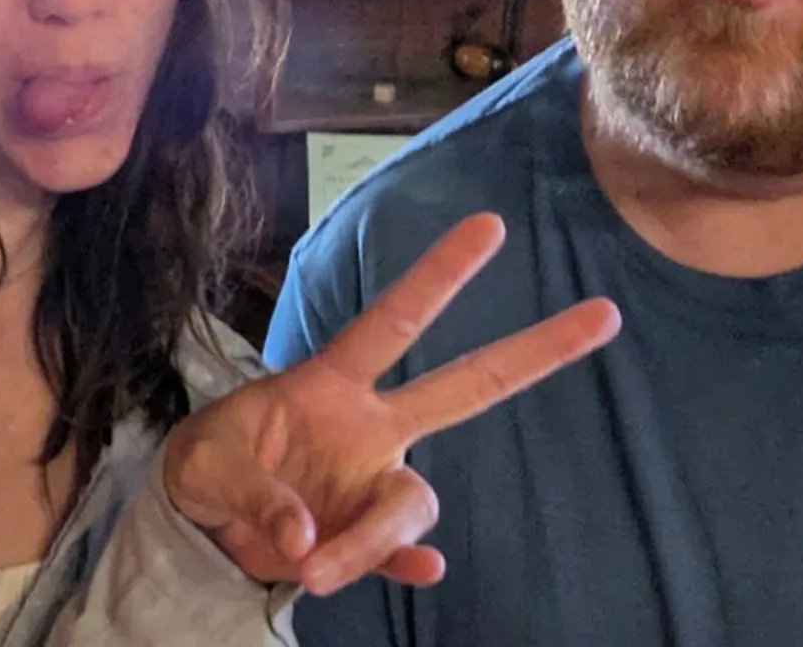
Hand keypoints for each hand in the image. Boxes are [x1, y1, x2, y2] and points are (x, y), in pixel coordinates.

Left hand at [162, 212, 619, 596]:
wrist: (198, 522)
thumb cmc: (206, 465)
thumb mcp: (205, 464)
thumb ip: (255, 494)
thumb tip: (306, 538)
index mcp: (329, 383)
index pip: (392, 321)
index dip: (437, 276)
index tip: (491, 226)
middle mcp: (369, 427)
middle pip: (465, 386)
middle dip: (532, 351)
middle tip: (603, 314)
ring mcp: (372, 482)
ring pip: (414, 503)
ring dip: (374, 540)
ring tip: (311, 570)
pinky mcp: (363, 537)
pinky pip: (399, 554)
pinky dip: (397, 566)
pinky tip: (415, 575)